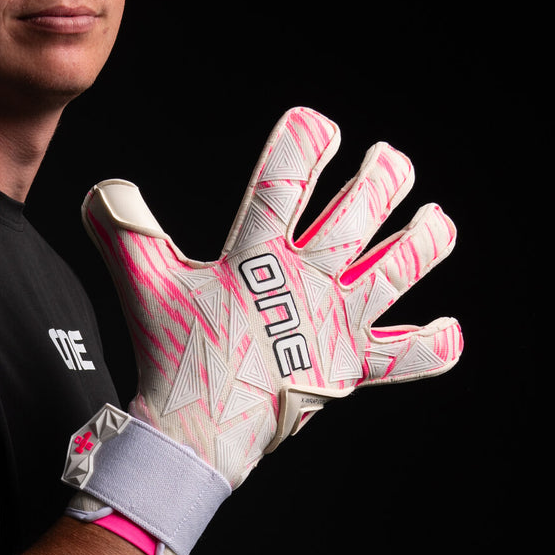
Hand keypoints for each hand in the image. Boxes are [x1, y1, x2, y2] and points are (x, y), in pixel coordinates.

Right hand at [81, 106, 461, 489]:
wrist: (198, 433)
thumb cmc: (172, 353)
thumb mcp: (142, 284)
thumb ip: (123, 230)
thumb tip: (104, 188)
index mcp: (257, 257)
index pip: (285, 181)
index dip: (304, 141)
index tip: (317, 121)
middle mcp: (307, 284)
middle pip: (361, 214)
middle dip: (383, 177)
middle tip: (388, 157)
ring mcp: (335, 325)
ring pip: (397, 270)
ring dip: (424, 240)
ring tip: (435, 216)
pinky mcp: (348, 366)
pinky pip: (406, 356)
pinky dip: (432, 343)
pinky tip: (449, 328)